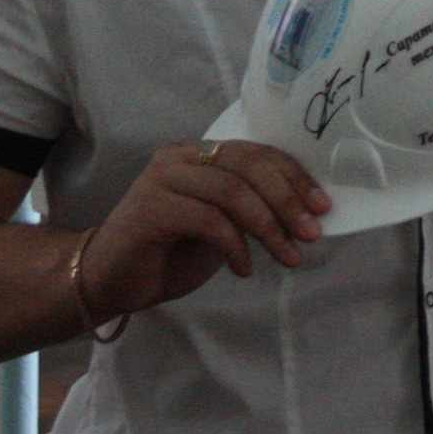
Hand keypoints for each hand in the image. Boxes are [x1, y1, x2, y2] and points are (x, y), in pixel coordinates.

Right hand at [75, 140, 330, 319]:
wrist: (111, 280)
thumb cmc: (168, 253)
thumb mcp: (220, 227)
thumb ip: (250, 209)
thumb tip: (306, 212)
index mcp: (200, 153)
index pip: (257, 153)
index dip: (293, 177)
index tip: (322, 206)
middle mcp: (180, 157)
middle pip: (248, 166)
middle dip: (287, 200)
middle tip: (311, 233)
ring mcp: (162, 177)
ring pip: (232, 191)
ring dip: (269, 227)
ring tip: (288, 256)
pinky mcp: (150, 206)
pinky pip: (208, 220)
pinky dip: (235, 246)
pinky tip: (243, 268)